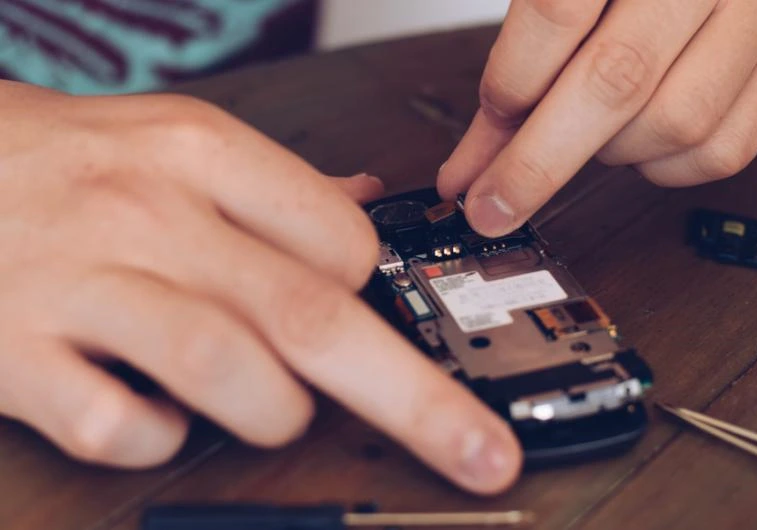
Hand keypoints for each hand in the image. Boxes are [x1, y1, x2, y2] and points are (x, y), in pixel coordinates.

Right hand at [0, 82, 520, 493]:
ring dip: (275, 412)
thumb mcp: (178, 137)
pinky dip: (160, 439)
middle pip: (313, 317)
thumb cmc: (73, 161)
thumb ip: (278, 183)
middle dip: (418, 400)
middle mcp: (152, 216)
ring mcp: (82, 285)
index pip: (343, 242)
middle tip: (482, 455)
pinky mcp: (18, 353)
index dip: (374, 296)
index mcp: (203, 155)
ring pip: (228, 371)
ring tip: (273, 408)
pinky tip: (160, 417)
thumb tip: (368, 204)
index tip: (372, 315)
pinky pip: (118, 425)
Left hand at [438, 0, 756, 235]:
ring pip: (674, 123)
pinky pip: (719, 152)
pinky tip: (639, 138)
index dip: (510, 88)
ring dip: (609, 153)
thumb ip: (517, 68)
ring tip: (589, 131)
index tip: (475, 150)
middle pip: (615, 79)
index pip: (557, 12)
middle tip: (494, 205)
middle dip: (538, 162)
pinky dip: (661, 168)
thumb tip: (472, 167)